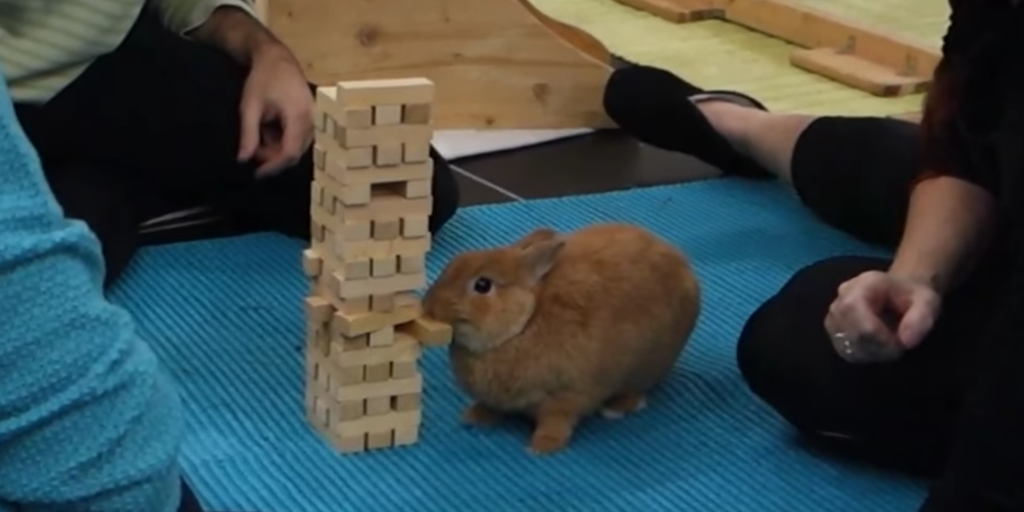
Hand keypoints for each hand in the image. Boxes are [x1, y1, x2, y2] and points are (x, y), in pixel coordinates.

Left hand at [237, 44, 313, 177]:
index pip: (289, 152)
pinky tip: (270, 129)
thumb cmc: (262, 79)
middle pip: (295, 152)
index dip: (273, 166)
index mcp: (298, 116)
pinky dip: (283, 139)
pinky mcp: (312, 118)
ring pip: (297, 146)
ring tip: (259, 134)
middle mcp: (312, 120)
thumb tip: (243, 160)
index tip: (256, 173)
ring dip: (277, 148)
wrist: (277, 58)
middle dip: (273, 157)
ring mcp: (314, 119)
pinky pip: (300, 137)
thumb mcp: (250, 107)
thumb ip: (248, 134)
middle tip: (252, 148)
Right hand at [824, 270, 941, 362]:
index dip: (876, 333)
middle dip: (877, 347)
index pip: (854, 310)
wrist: (899, 294)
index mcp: (863, 284)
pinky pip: (843, 350)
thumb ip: (921, 318)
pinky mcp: (834, 330)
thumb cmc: (912, 296)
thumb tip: (906, 342)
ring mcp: (834, 314)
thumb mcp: (927, 302)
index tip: (899, 343)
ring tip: (889, 348)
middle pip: (849, 330)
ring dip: (871, 353)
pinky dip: (863, 355)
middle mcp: (841, 297)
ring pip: (845, 343)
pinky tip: (878, 350)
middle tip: (898, 347)